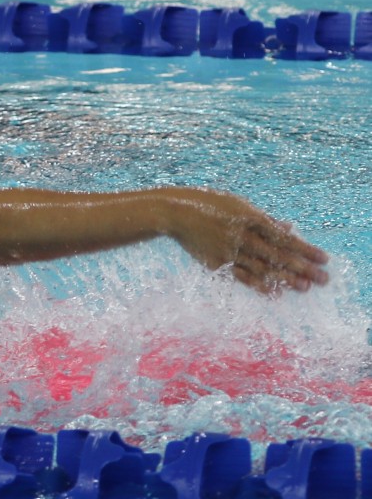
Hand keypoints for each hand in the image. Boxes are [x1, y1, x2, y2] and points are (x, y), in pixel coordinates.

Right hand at [163, 188, 329, 293]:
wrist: (176, 214)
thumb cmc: (210, 205)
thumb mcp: (239, 205)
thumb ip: (264, 219)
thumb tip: (288, 229)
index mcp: (250, 218)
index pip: (284, 238)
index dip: (305, 249)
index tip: (324, 258)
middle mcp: (242, 236)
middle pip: (277, 256)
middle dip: (302, 268)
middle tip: (323, 279)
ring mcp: (228, 252)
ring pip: (261, 269)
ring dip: (285, 279)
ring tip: (305, 288)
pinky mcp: (216, 264)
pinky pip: (241, 277)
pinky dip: (258, 286)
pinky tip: (274, 293)